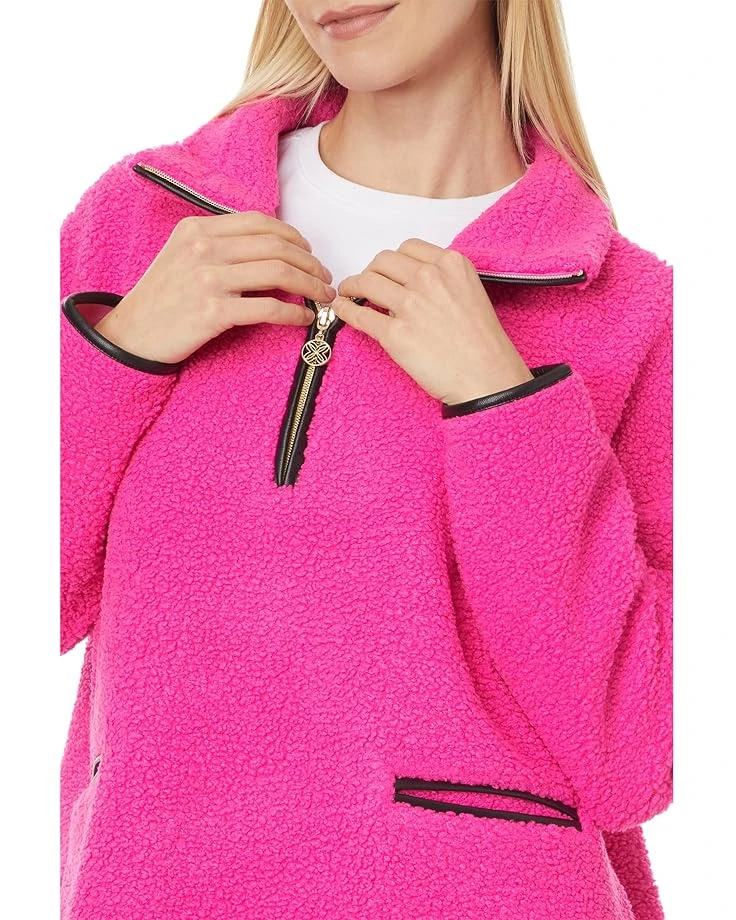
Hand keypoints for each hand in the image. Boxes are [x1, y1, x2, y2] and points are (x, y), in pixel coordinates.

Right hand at [93, 212, 336, 363]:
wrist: (131, 335)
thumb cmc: (162, 299)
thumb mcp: (182, 257)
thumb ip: (220, 246)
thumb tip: (271, 250)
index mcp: (198, 230)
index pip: (261, 223)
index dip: (294, 237)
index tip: (309, 252)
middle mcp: (203, 248)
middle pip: (277, 246)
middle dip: (310, 262)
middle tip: (325, 278)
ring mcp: (208, 279)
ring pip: (279, 273)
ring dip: (311, 285)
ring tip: (323, 297)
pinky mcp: (213, 312)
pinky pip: (269, 308)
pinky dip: (295, 313)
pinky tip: (304, 319)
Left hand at [331, 238, 533, 404]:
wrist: (487, 377)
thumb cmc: (482, 343)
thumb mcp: (470, 292)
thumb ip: (442, 279)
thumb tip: (410, 283)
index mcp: (451, 264)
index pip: (408, 248)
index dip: (392, 261)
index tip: (387, 271)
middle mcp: (429, 278)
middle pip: (382, 261)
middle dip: (370, 270)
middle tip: (366, 283)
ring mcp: (410, 305)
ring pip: (366, 282)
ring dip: (352, 286)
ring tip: (349, 293)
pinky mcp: (395, 333)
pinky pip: (359, 314)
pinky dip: (345, 309)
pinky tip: (342, 309)